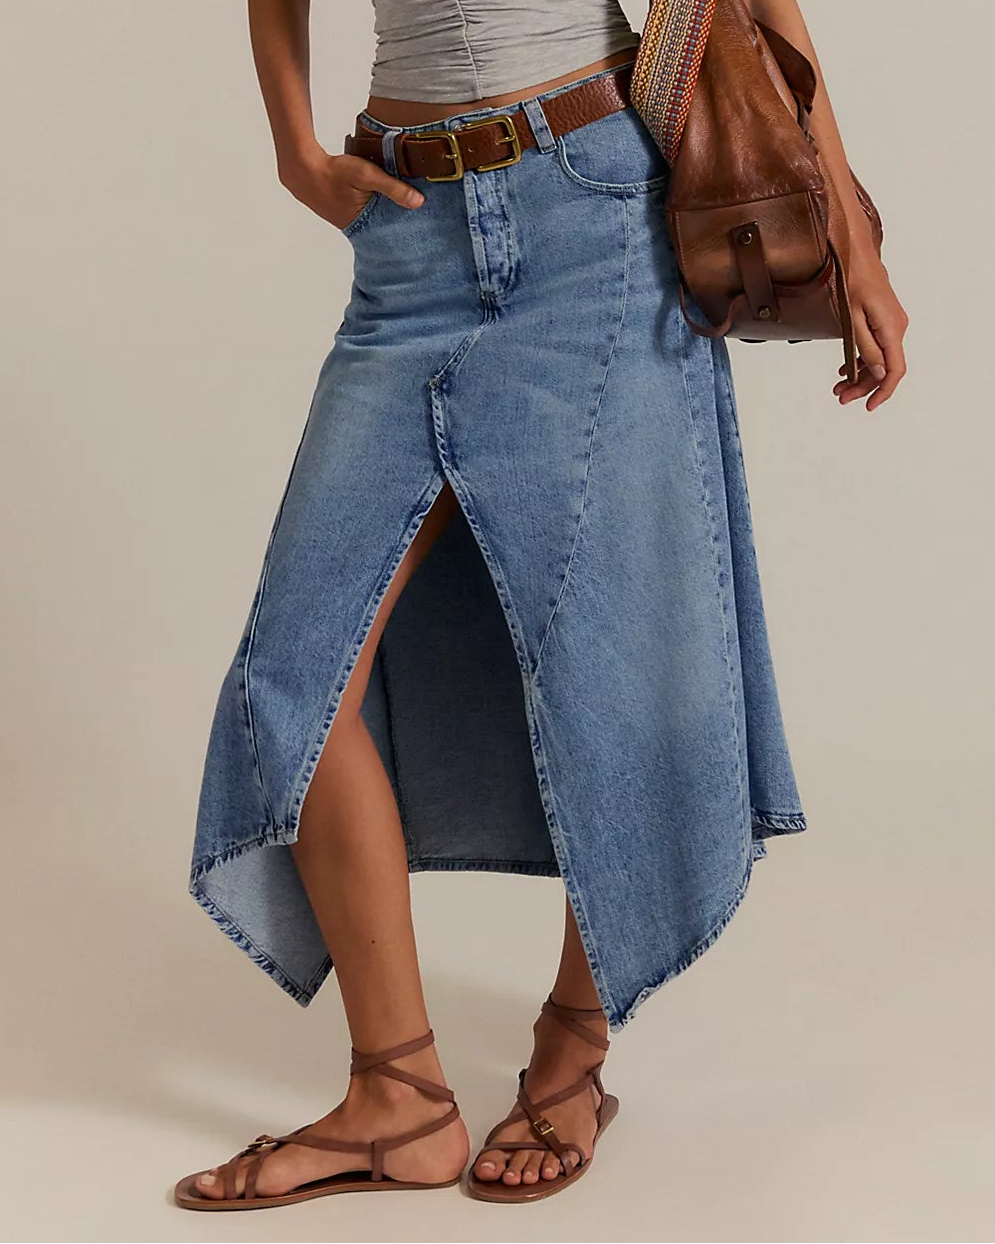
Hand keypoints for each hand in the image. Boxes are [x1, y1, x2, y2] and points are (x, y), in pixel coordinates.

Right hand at [277, 143, 423, 231]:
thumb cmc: (334, 172)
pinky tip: (376, 196)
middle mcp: (354, 227)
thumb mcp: (367, 176)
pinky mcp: (341, 209)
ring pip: (372, 217)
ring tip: (400, 206)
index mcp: (362, 225)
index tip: (419, 231)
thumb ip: (393, 188)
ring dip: (383, 212)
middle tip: (414, 219)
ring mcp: (346, 219)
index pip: (389, 233)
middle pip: (382, 226)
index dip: (403, 230)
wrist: (302, 167)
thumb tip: (419, 202)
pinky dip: (371, 204)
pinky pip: (362, 210)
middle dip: (395, 222)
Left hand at [833, 244, 908, 411]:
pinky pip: (878, 347)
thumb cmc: (852, 282)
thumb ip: (866, 347)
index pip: (894, 370)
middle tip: (841, 398)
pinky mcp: (885, 321)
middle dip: (863, 387)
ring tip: (839, 388)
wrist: (856, 256)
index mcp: (891, 329)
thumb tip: (878, 372)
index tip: (868, 405)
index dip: (883, 391)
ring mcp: (892, 324)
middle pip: (884, 368)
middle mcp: (897, 328)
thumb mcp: (852, 319)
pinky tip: (846, 370)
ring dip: (861, 376)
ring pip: (880, 359)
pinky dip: (862, 361)